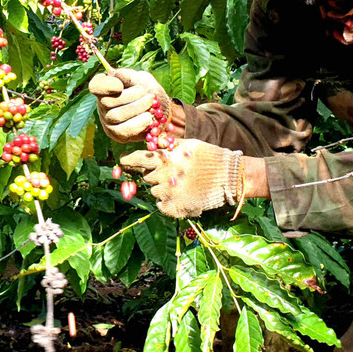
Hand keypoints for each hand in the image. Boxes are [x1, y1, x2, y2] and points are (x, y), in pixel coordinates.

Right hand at [89, 68, 170, 143]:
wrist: (162, 111)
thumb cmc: (148, 92)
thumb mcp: (142, 79)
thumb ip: (130, 76)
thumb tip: (117, 74)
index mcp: (106, 87)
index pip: (95, 86)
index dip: (106, 86)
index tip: (120, 85)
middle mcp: (102, 104)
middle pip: (107, 102)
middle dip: (131, 97)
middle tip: (148, 95)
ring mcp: (107, 120)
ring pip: (115, 116)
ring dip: (137, 109)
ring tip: (151, 105)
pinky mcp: (116, 134)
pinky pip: (123, 131)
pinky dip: (139, 124)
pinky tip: (149, 119)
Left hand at [119, 144, 268, 217]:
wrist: (229, 177)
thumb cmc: (209, 157)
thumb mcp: (187, 144)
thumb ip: (167, 145)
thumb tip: (152, 143)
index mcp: (164, 158)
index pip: (136, 159)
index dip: (129, 161)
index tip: (123, 163)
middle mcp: (162, 176)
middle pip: (146, 177)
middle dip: (155, 175)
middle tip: (172, 174)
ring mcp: (168, 194)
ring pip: (153, 192)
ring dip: (162, 189)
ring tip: (181, 185)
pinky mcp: (174, 208)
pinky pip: (161, 205)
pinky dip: (168, 202)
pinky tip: (182, 196)